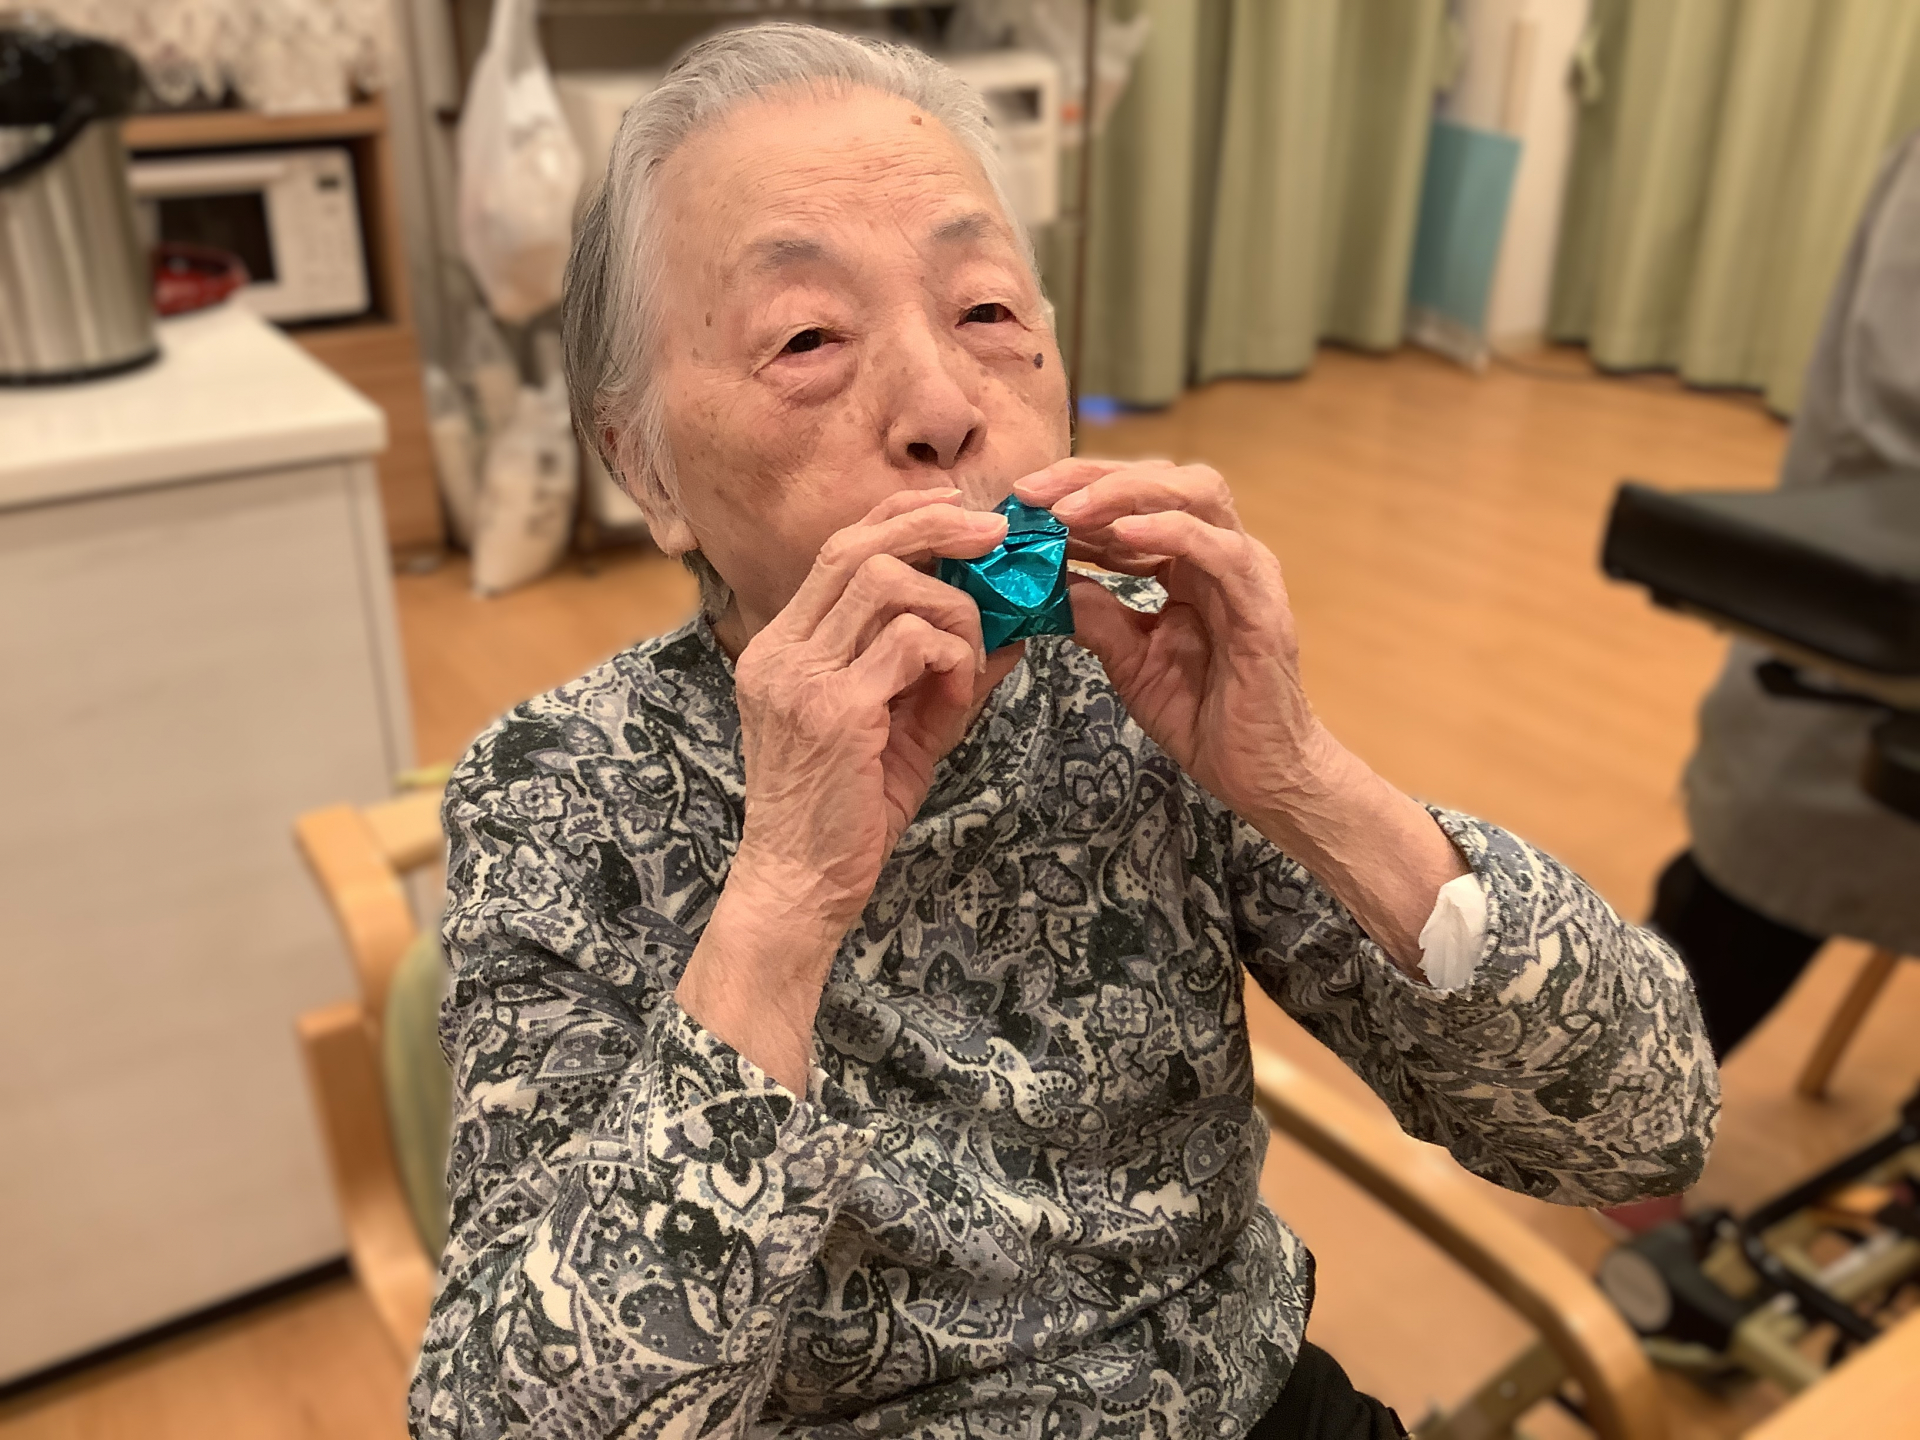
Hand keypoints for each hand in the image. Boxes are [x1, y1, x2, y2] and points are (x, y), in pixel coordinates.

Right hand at [678, 489, 1015, 1086]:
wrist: (801, 889)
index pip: (840, 547)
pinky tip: (957, 694)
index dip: (903, 516)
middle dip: (937, 525)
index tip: (962, 512)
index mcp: (784, 646)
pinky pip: (911, 643)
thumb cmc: (846, 816)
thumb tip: (1012, 629)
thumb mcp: (903, 731)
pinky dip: (952, 656)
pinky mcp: (833, 709)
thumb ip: (946, 675)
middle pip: (858, 544)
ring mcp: (800, 676)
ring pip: (889, 583)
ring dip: (952, 606)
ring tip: (972, 654)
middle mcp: (781, 649)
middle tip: (998, 535)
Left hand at [1014, 459, 1466, 970]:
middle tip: (1031, 492)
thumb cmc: (1204, 717)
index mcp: (1190, 562)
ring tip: (1066, 508)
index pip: (1136, 500)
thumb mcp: (1130, 661)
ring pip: (1196, 494)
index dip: (1077, 490)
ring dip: (1125, 493)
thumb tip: (1047, 580)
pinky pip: (1219, 551)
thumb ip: (1096, 616)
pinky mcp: (1261, 607)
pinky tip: (1121, 534)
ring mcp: (1246, 574)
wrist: (1259, 774)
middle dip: (1093, 475)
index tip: (1019, 500)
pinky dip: (1170, 532)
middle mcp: (1222, 554)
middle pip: (1164, 478)